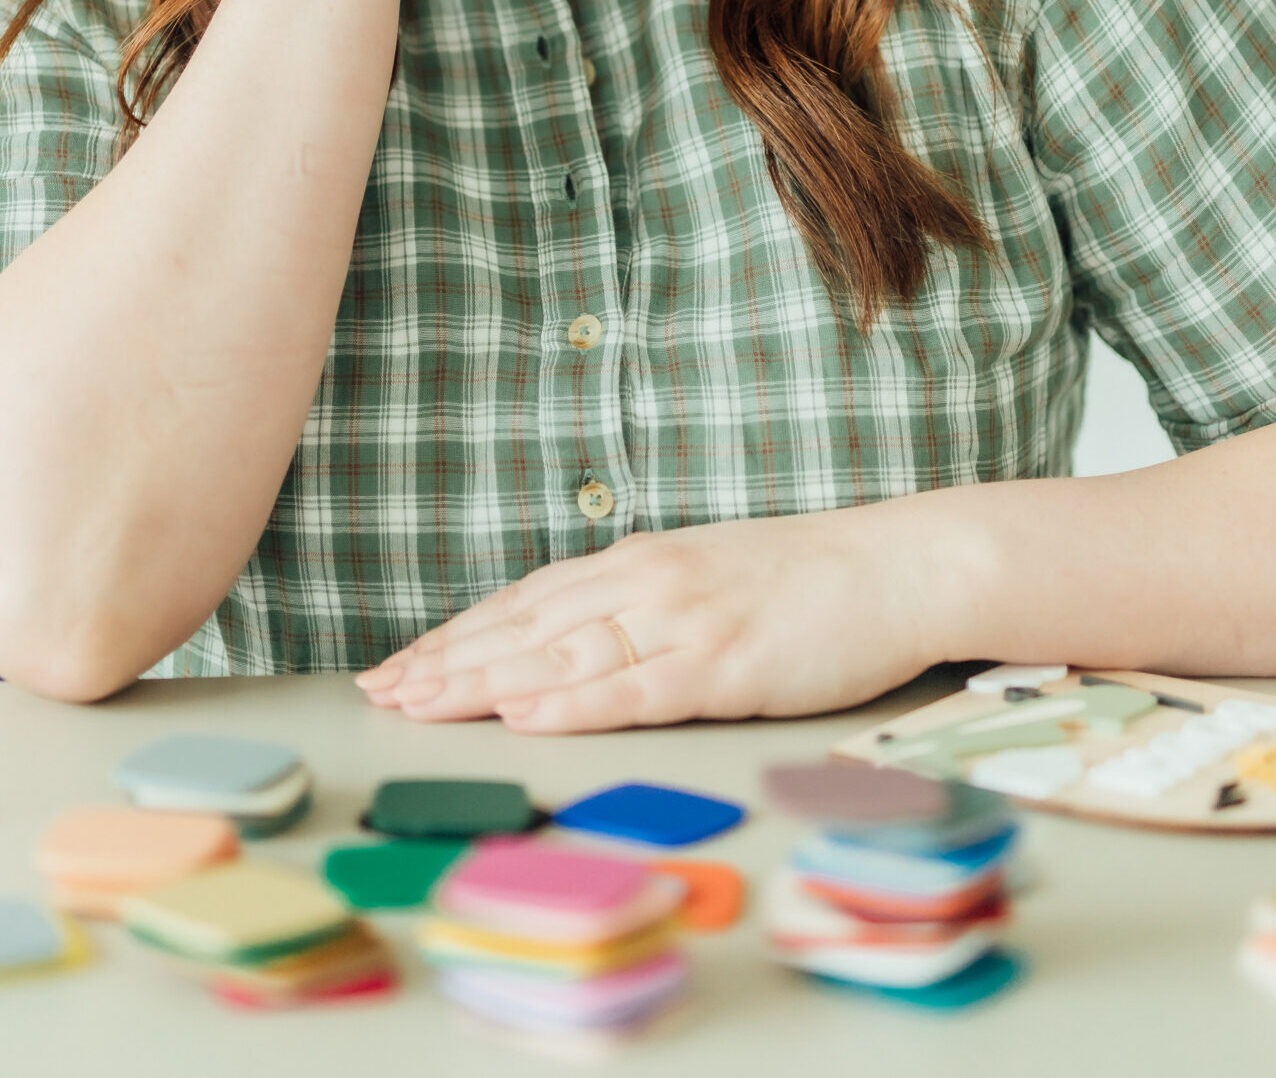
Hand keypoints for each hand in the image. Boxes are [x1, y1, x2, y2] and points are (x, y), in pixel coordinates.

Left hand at [353, 501, 963, 732]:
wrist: (896, 565)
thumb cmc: (806, 579)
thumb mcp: (705, 577)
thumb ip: (640, 602)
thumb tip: (575, 638)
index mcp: (640, 563)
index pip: (525, 601)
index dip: (456, 635)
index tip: (399, 664)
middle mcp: (646, 582)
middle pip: (525, 626)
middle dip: (445, 662)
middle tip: (378, 692)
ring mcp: (683, 620)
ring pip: (561, 653)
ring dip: (482, 681)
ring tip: (418, 703)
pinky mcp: (724, 662)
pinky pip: (635, 685)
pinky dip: (573, 699)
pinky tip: (526, 711)